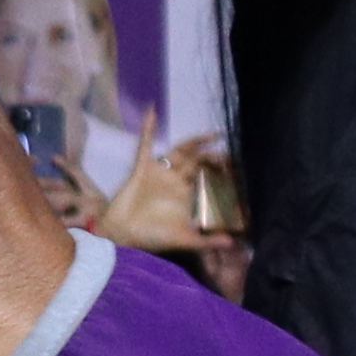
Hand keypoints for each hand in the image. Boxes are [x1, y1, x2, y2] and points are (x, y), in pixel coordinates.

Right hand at [95, 131, 237, 257]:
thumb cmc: (151, 238)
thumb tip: (231, 243)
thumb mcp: (182, 239)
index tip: (235, 166)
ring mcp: (159, 173)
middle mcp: (175, 181)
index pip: (207, 178)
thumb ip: (206, 240)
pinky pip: (144, 145)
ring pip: (179, 151)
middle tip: (227, 153)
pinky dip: (148, 129)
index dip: (220, 171)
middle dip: (212, 156)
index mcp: (185, 194)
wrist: (121, 235)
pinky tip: (152, 112)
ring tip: (212, 135)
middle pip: (197, 161)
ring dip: (194, 143)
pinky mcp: (141, 168)